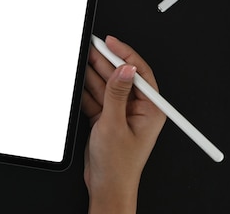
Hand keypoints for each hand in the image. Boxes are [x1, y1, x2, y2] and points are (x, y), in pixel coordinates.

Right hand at [82, 35, 165, 212]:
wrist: (105, 187)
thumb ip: (117, 94)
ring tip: (82, 57)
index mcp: (150, 110)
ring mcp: (121, 113)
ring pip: (107, 86)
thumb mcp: (115, 124)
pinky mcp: (107, 119)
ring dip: (94, 73)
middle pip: (121, 77)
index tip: (111, 42)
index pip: (139, 73)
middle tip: (91, 46)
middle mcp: (138, 109)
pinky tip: (79, 79)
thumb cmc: (119, 166)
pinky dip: (87, 90)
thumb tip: (124, 69)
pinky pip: (97, 98)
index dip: (125, 54)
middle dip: (106, 61)